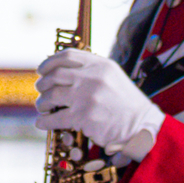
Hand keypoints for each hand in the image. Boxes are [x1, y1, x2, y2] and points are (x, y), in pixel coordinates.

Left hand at [35, 50, 162, 164]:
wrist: (142, 126)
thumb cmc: (127, 104)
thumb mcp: (113, 77)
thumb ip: (92, 71)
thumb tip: (63, 71)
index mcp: (101, 65)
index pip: (67, 56)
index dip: (50, 62)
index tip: (42, 70)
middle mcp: (93, 77)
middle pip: (55, 75)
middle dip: (43, 83)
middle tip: (41, 90)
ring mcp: (87, 97)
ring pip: (52, 96)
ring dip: (43, 102)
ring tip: (43, 107)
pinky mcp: (84, 117)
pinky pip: (56, 118)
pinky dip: (45, 121)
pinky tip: (42, 123)